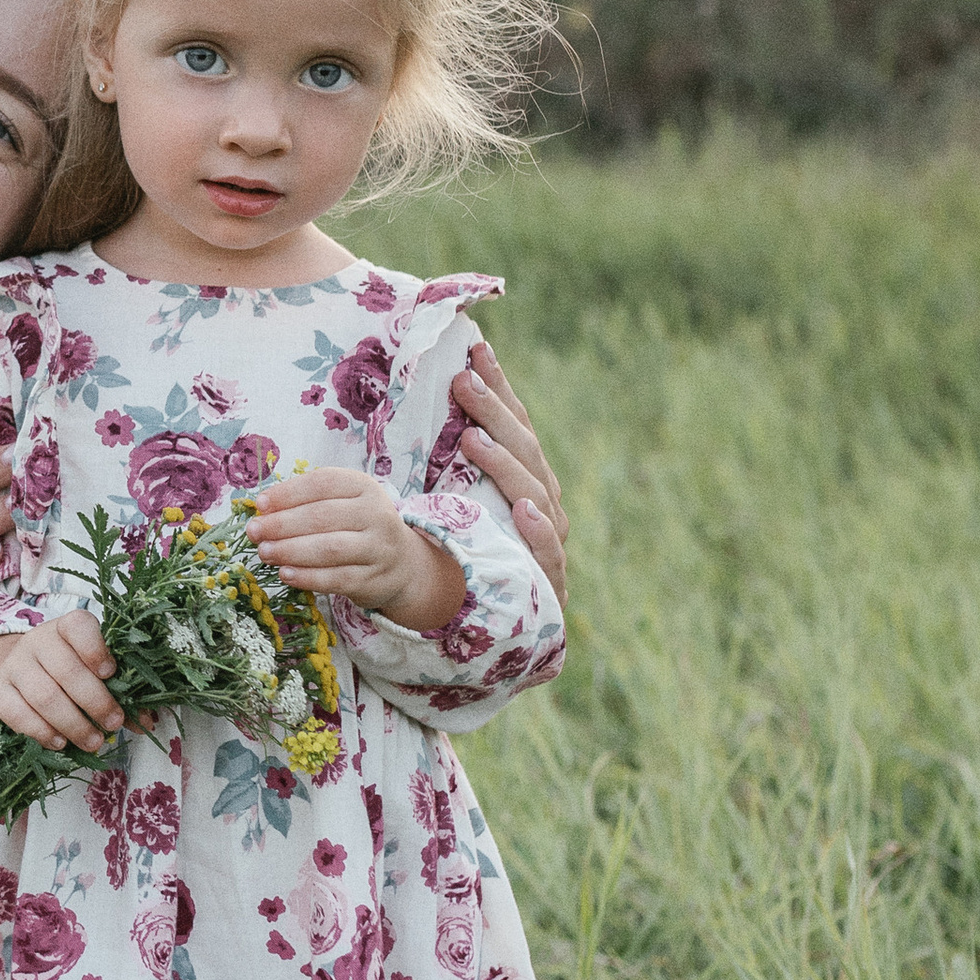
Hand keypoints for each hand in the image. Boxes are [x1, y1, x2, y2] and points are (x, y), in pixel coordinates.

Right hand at [0, 610, 123, 749]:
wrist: (14, 678)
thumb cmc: (63, 674)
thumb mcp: (91, 673)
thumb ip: (121, 693)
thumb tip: (148, 720)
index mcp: (66, 629)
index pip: (78, 626)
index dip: (96, 649)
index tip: (111, 673)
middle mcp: (37, 642)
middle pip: (66, 670)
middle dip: (95, 701)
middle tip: (114, 723)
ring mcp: (14, 666)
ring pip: (44, 696)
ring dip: (73, 724)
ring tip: (93, 741)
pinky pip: (18, 715)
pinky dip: (42, 732)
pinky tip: (60, 743)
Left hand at [249, 467, 462, 631]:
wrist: (401, 564)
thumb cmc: (357, 527)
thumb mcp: (341, 503)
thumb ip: (306, 502)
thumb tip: (262, 509)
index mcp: (364, 487)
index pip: (323, 484)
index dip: (288, 493)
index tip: (260, 504)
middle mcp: (376, 514)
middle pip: (322, 517)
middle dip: (281, 524)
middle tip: (254, 531)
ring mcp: (378, 549)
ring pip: (328, 549)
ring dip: (290, 551)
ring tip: (264, 552)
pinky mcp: (373, 579)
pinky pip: (336, 579)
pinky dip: (307, 577)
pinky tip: (285, 574)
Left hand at [451, 339, 568, 604]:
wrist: (508, 629)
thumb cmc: (477, 559)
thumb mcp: (463, 507)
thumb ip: (457, 465)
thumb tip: (430, 406)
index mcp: (524, 480)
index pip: (513, 425)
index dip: (498, 388)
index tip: (475, 350)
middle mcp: (543, 503)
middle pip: (523, 450)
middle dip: (494, 414)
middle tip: (463, 384)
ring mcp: (549, 540)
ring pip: (533, 493)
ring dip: (505, 465)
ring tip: (475, 439)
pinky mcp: (549, 581)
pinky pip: (546, 554)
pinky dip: (538, 531)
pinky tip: (524, 510)